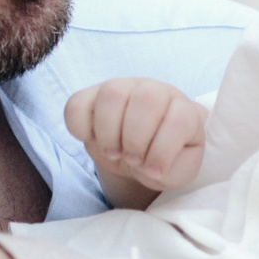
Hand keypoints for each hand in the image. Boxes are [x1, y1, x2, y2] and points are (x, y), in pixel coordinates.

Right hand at [65, 78, 207, 203]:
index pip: (179, 120)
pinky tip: (94, 140)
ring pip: (112, 93)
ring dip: (109, 132)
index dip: (163, 151)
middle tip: (132, 159)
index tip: (154, 170)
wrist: (139, 154)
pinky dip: (81, 129)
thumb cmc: (162, 160)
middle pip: (147, 98)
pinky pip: (77, 104)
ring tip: (113, 152)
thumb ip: (178, 167)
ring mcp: (121, 88)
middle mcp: (153, 90)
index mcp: (182, 108)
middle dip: (136, 138)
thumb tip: (155, 163)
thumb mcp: (179, 170)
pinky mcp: (91, 95)